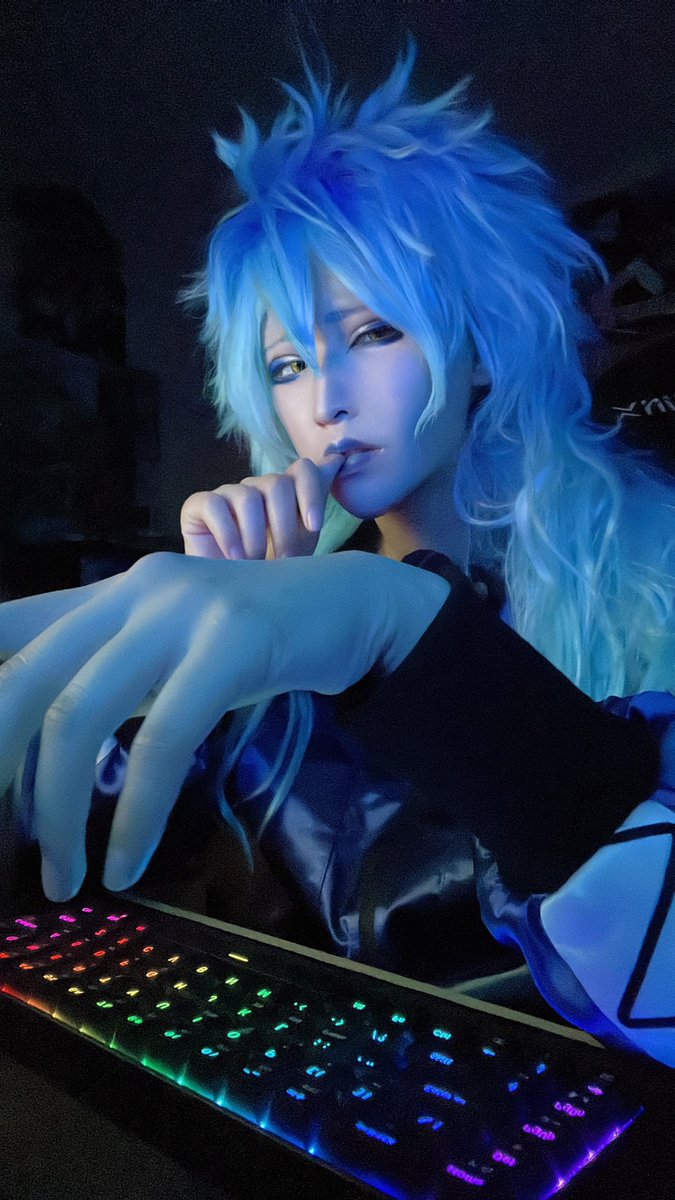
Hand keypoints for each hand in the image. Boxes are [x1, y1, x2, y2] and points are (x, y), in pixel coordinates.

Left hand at [0, 551, 448, 901]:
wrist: (352, 606)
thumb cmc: (252, 638)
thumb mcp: (167, 647)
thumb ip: (107, 671)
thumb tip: (38, 739)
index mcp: (106, 596)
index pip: (6, 630)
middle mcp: (130, 592)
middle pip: (26, 679)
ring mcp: (180, 613)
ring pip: (80, 714)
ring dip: (58, 811)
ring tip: (62, 878)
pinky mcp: (232, 645)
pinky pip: (163, 740)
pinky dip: (136, 813)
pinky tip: (125, 864)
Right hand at [181, 455, 343, 559]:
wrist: (235, 596)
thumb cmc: (272, 569)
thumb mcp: (302, 539)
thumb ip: (316, 499)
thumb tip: (340, 459)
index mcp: (286, 491)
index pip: (303, 470)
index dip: (311, 494)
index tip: (314, 526)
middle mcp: (258, 487)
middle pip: (277, 484)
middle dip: (285, 527)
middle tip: (283, 560)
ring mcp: (228, 493)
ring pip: (248, 498)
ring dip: (255, 537)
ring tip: (255, 563)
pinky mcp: (199, 505)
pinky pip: (215, 506)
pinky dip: (228, 534)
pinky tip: (234, 558)